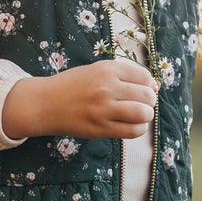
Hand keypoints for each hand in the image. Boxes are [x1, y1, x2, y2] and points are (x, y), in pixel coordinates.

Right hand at [2, 60, 156, 139]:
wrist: (46, 103)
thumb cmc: (74, 86)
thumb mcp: (97, 71)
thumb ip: (124, 76)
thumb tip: (155, 86)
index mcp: (108, 69)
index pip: (144, 77)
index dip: (148, 85)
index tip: (141, 90)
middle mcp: (107, 87)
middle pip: (147, 96)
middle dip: (149, 101)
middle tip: (140, 104)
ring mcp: (104, 109)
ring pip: (143, 114)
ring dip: (146, 115)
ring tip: (138, 115)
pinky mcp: (101, 128)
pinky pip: (133, 131)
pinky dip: (139, 129)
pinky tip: (131, 125)